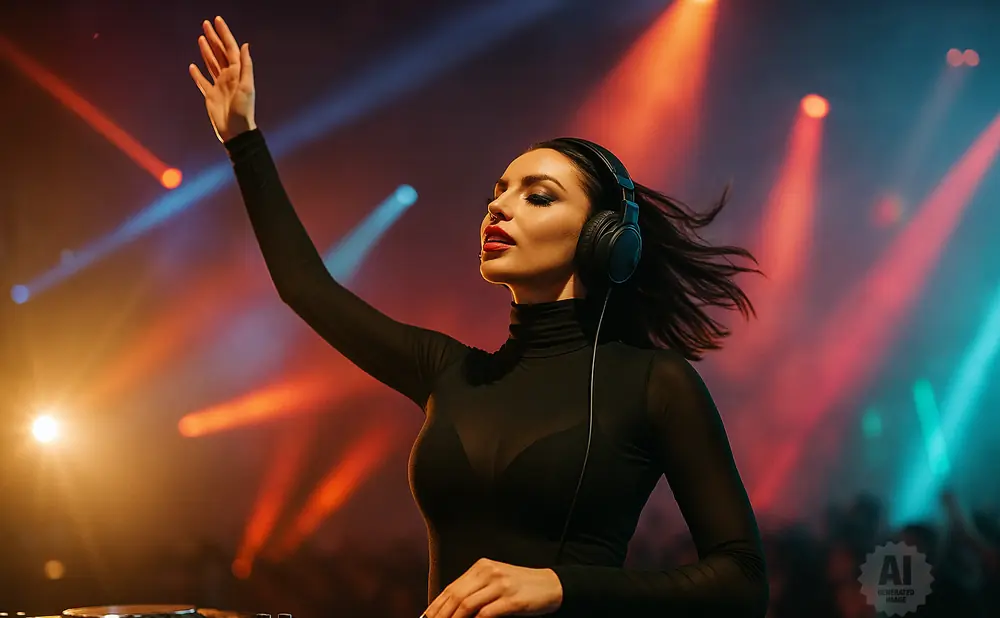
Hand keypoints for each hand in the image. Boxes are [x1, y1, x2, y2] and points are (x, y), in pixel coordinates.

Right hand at [189, 16, 255, 141]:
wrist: (235, 131)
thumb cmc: (243, 110)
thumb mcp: (247, 86)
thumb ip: (246, 66)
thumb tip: (245, 45)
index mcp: (237, 73)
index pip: (230, 48)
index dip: (224, 34)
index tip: (217, 21)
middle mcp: (228, 76)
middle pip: (219, 53)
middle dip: (214, 38)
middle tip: (206, 24)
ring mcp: (219, 85)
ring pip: (211, 63)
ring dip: (206, 51)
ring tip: (201, 38)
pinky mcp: (210, 95)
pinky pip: (202, 82)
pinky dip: (197, 74)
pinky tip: (192, 66)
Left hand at [422, 558, 562, 617]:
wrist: (551, 585)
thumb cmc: (520, 587)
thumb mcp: (495, 581)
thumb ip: (475, 591)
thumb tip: (450, 609)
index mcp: (481, 567)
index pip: (451, 588)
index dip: (436, 606)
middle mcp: (489, 572)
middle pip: (456, 596)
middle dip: (441, 615)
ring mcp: (501, 585)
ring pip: (467, 605)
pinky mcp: (512, 600)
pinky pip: (487, 613)